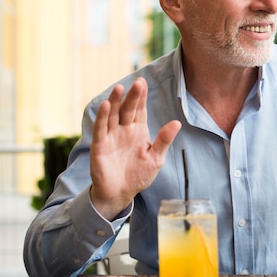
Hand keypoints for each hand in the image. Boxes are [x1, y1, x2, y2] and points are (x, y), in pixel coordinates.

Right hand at [90, 77, 181, 219]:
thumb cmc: (138, 175)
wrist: (120, 193)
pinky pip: (101, 128)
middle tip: (138, 83)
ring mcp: (111, 136)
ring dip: (115, 101)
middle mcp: (124, 130)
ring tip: (119, 88)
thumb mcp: (155, 158)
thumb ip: (164, 140)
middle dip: (133, 96)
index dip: (142, 97)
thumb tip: (177, 123)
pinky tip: (105, 105)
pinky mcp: (100, 145)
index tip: (144, 83)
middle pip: (128, 109)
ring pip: (113, 114)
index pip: (140, 110)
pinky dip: (102, 116)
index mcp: (138, 130)